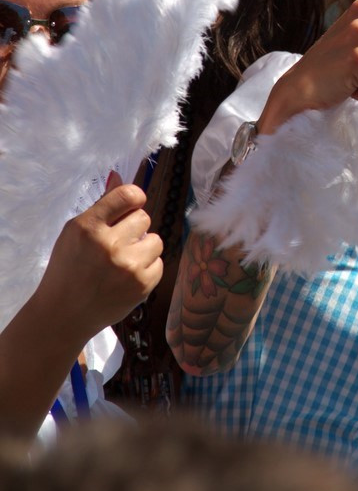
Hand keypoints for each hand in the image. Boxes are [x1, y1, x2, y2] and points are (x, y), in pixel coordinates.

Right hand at [34, 173, 162, 342]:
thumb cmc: (68, 268)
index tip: (130, 205)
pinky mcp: (142, 285)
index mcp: (88, 227)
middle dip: (134, 227)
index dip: (133, 197)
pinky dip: (147, 268)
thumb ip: (102, 206)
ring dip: (143, 247)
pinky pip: (159, 263)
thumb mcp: (74, 232)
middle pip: (143, 217)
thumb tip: (119, 176)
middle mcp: (109, 245)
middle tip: (117, 242)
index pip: (127, 194)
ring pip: (155, 239)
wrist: (64, 314)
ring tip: (123, 260)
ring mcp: (128, 266)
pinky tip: (127, 276)